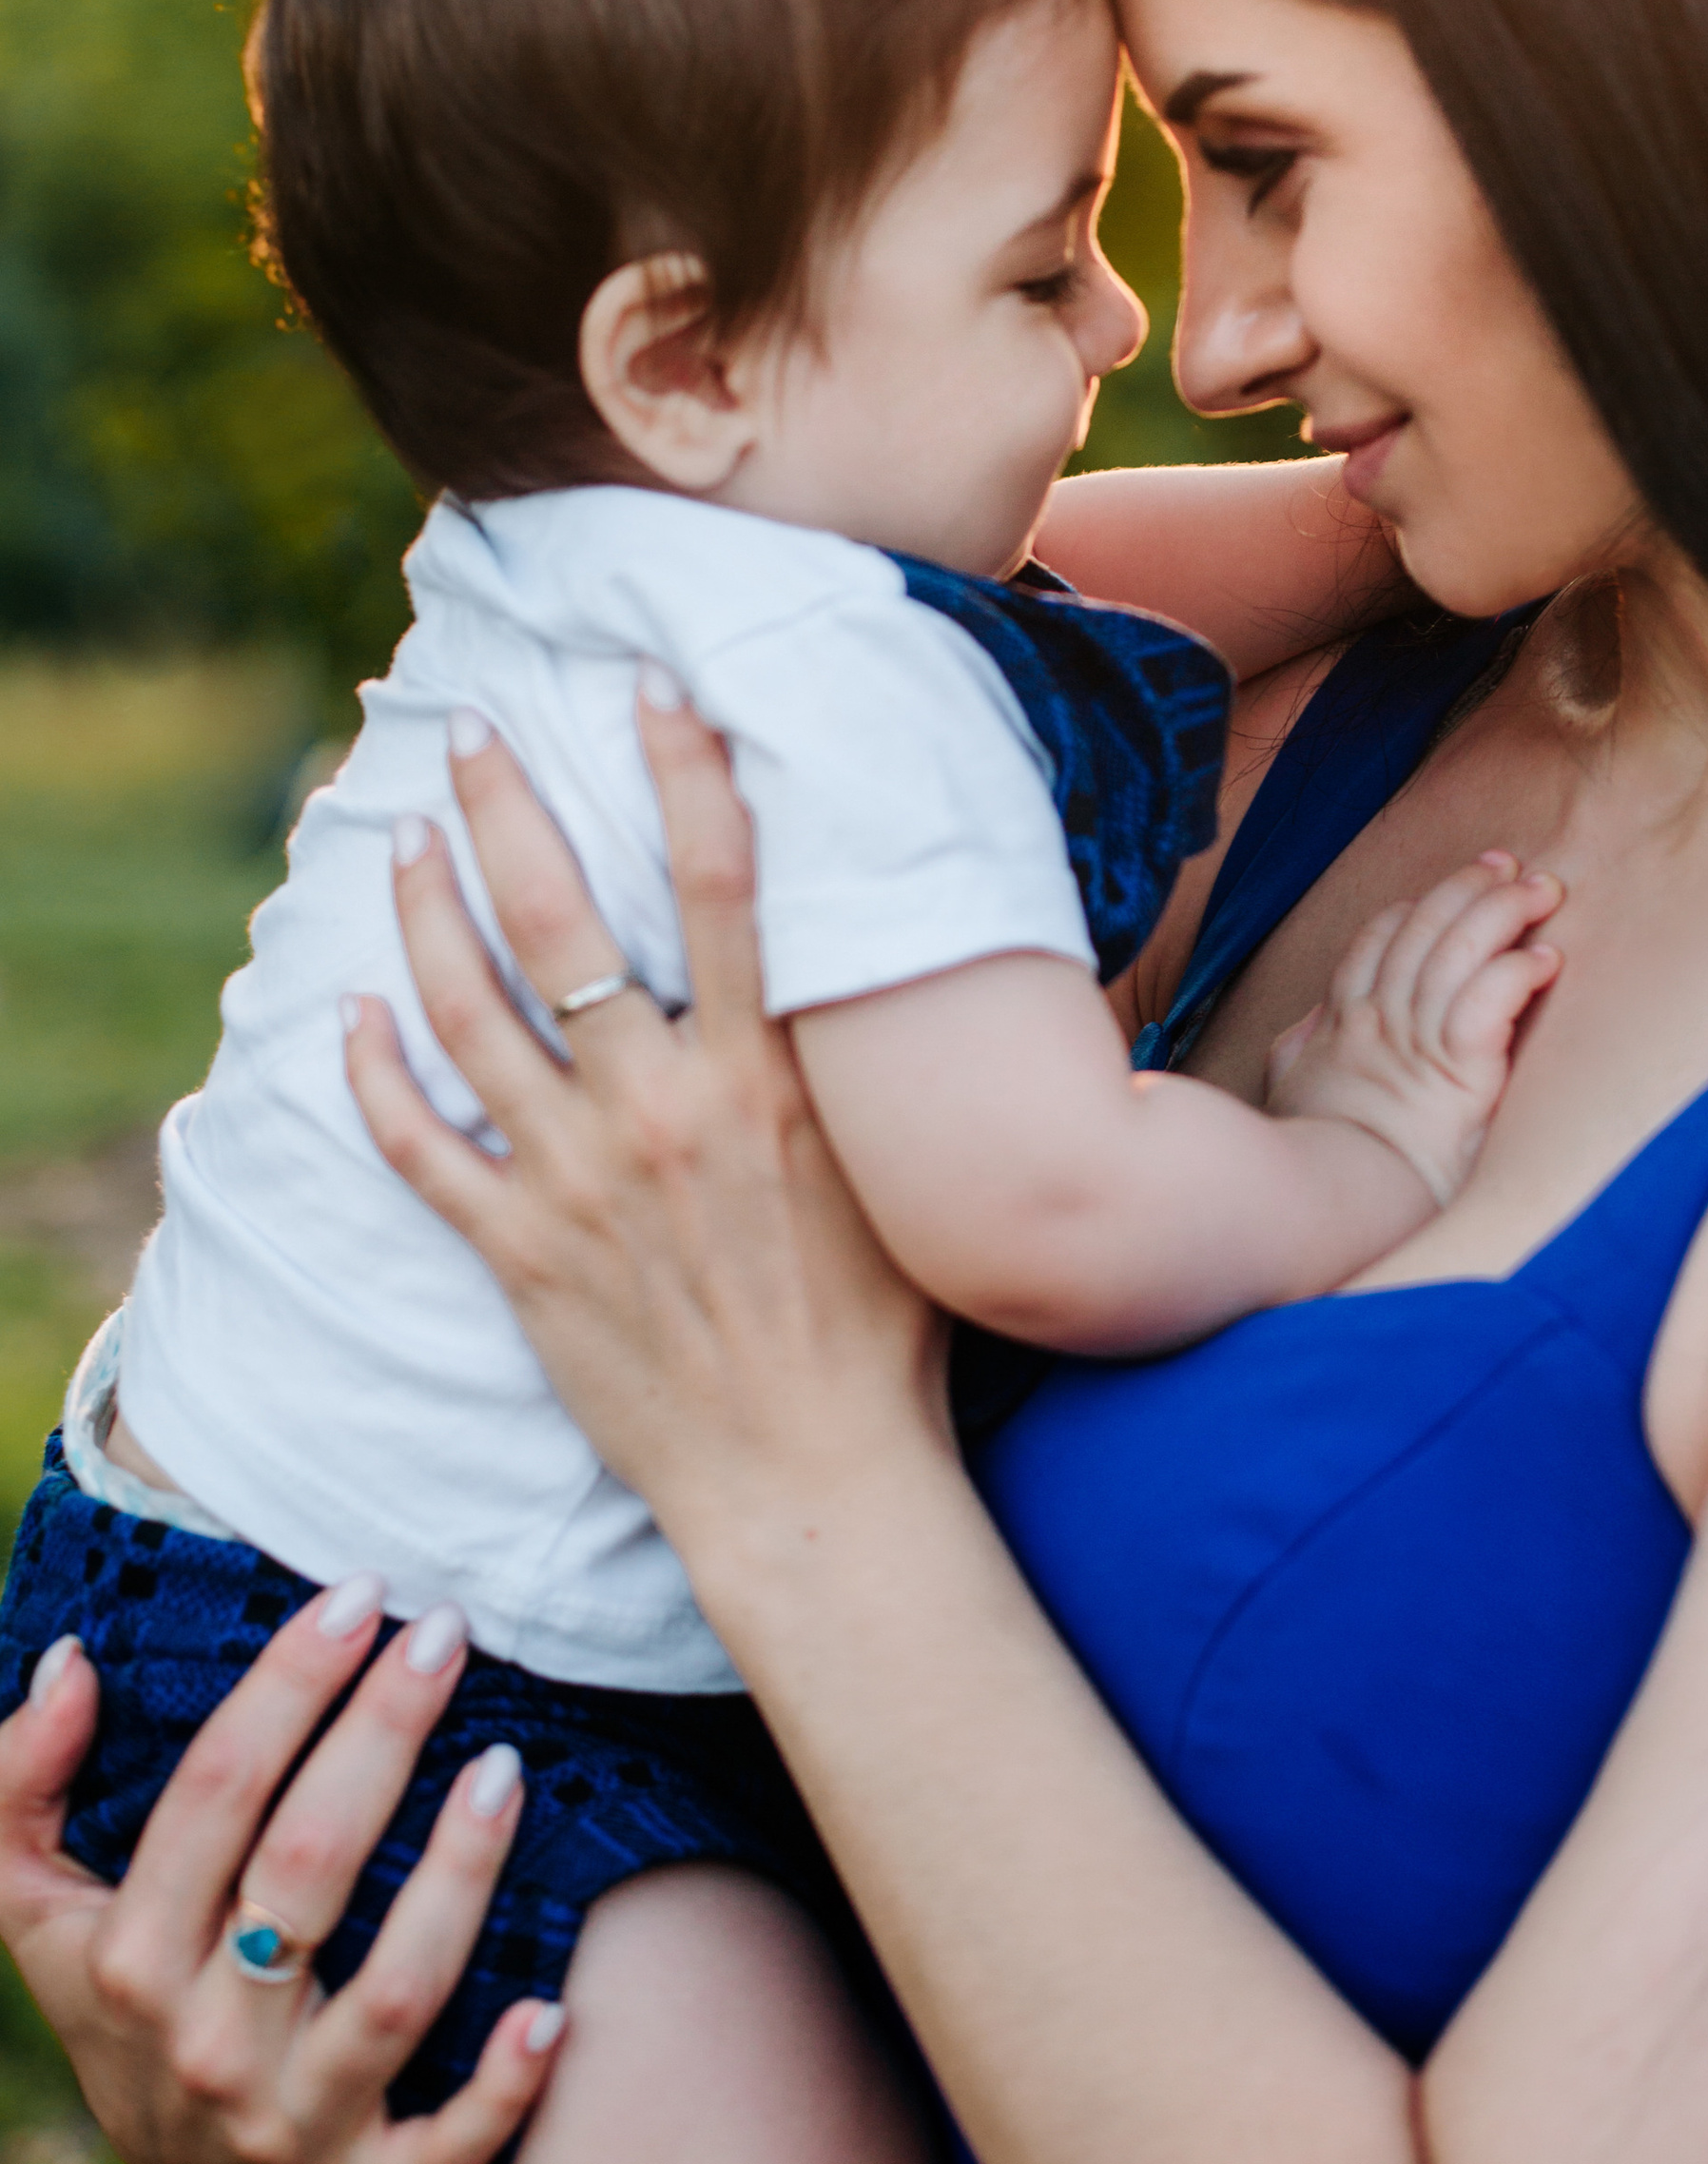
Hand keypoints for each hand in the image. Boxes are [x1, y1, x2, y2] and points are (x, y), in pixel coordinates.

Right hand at [0, 1591, 555, 2163]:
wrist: (165, 2150)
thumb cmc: (114, 1978)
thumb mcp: (32, 1893)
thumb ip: (22, 1778)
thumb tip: (70, 1663)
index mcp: (127, 1959)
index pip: (216, 1793)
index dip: (287, 1683)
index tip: (357, 1595)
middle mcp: (206, 2043)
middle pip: (308, 1868)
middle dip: (382, 1735)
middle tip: (444, 1632)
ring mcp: (286, 2120)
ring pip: (392, 1995)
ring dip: (459, 1879)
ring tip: (508, 1765)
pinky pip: (441, 2149)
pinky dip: (500, 2093)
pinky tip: (551, 2011)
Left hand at [346, 688, 951, 1571]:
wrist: (815, 1481)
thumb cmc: (888, 1332)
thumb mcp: (901, 1168)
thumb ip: (867, 1059)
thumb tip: (888, 953)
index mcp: (768, 1075)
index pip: (724, 880)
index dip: (683, 766)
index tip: (650, 682)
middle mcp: (663, 1109)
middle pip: (562, 918)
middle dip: (505, 806)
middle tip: (469, 729)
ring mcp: (579, 1181)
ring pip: (469, 1014)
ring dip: (423, 913)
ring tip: (402, 840)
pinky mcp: (521, 1257)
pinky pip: (420, 1148)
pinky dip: (373, 1076)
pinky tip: (349, 1016)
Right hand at [1267, 852, 1561, 1209]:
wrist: (1330, 1205)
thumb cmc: (1314, 1159)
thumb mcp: (1287, 1092)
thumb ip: (1300, 1049)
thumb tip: (1313, 1022)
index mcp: (1342, 1024)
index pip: (1375, 944)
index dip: (1411, 910)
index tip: (1439, 892)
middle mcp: (1379, 1021)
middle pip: (1423, 929)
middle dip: (1466, 888)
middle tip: (1505, 864)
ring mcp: (1416, 1043)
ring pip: (1458, 951)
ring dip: (1502, 912)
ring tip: (1540, 889)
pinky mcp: (1457, 1074)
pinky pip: (1487, 1003)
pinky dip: (1516, 974)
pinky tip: (1545, 960)